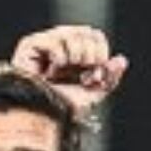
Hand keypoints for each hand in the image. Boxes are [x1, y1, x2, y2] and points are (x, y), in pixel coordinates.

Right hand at [10, 23, 127, 118]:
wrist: (37, 118)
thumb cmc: (59, 109)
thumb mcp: (91, 95)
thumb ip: (108, 78)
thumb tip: (121, 60)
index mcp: (74, 53)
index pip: (96, 36)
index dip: (101, 53)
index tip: (94, 76)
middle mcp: (60, 44)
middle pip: (87, 31)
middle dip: (91, 56)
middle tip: (81, 75)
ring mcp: (44, 43)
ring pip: (72, 34)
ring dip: (75, 57)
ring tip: (63, 73)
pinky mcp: (29, 45)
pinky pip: (55, 41)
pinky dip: (58, 59)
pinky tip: (49, 72)